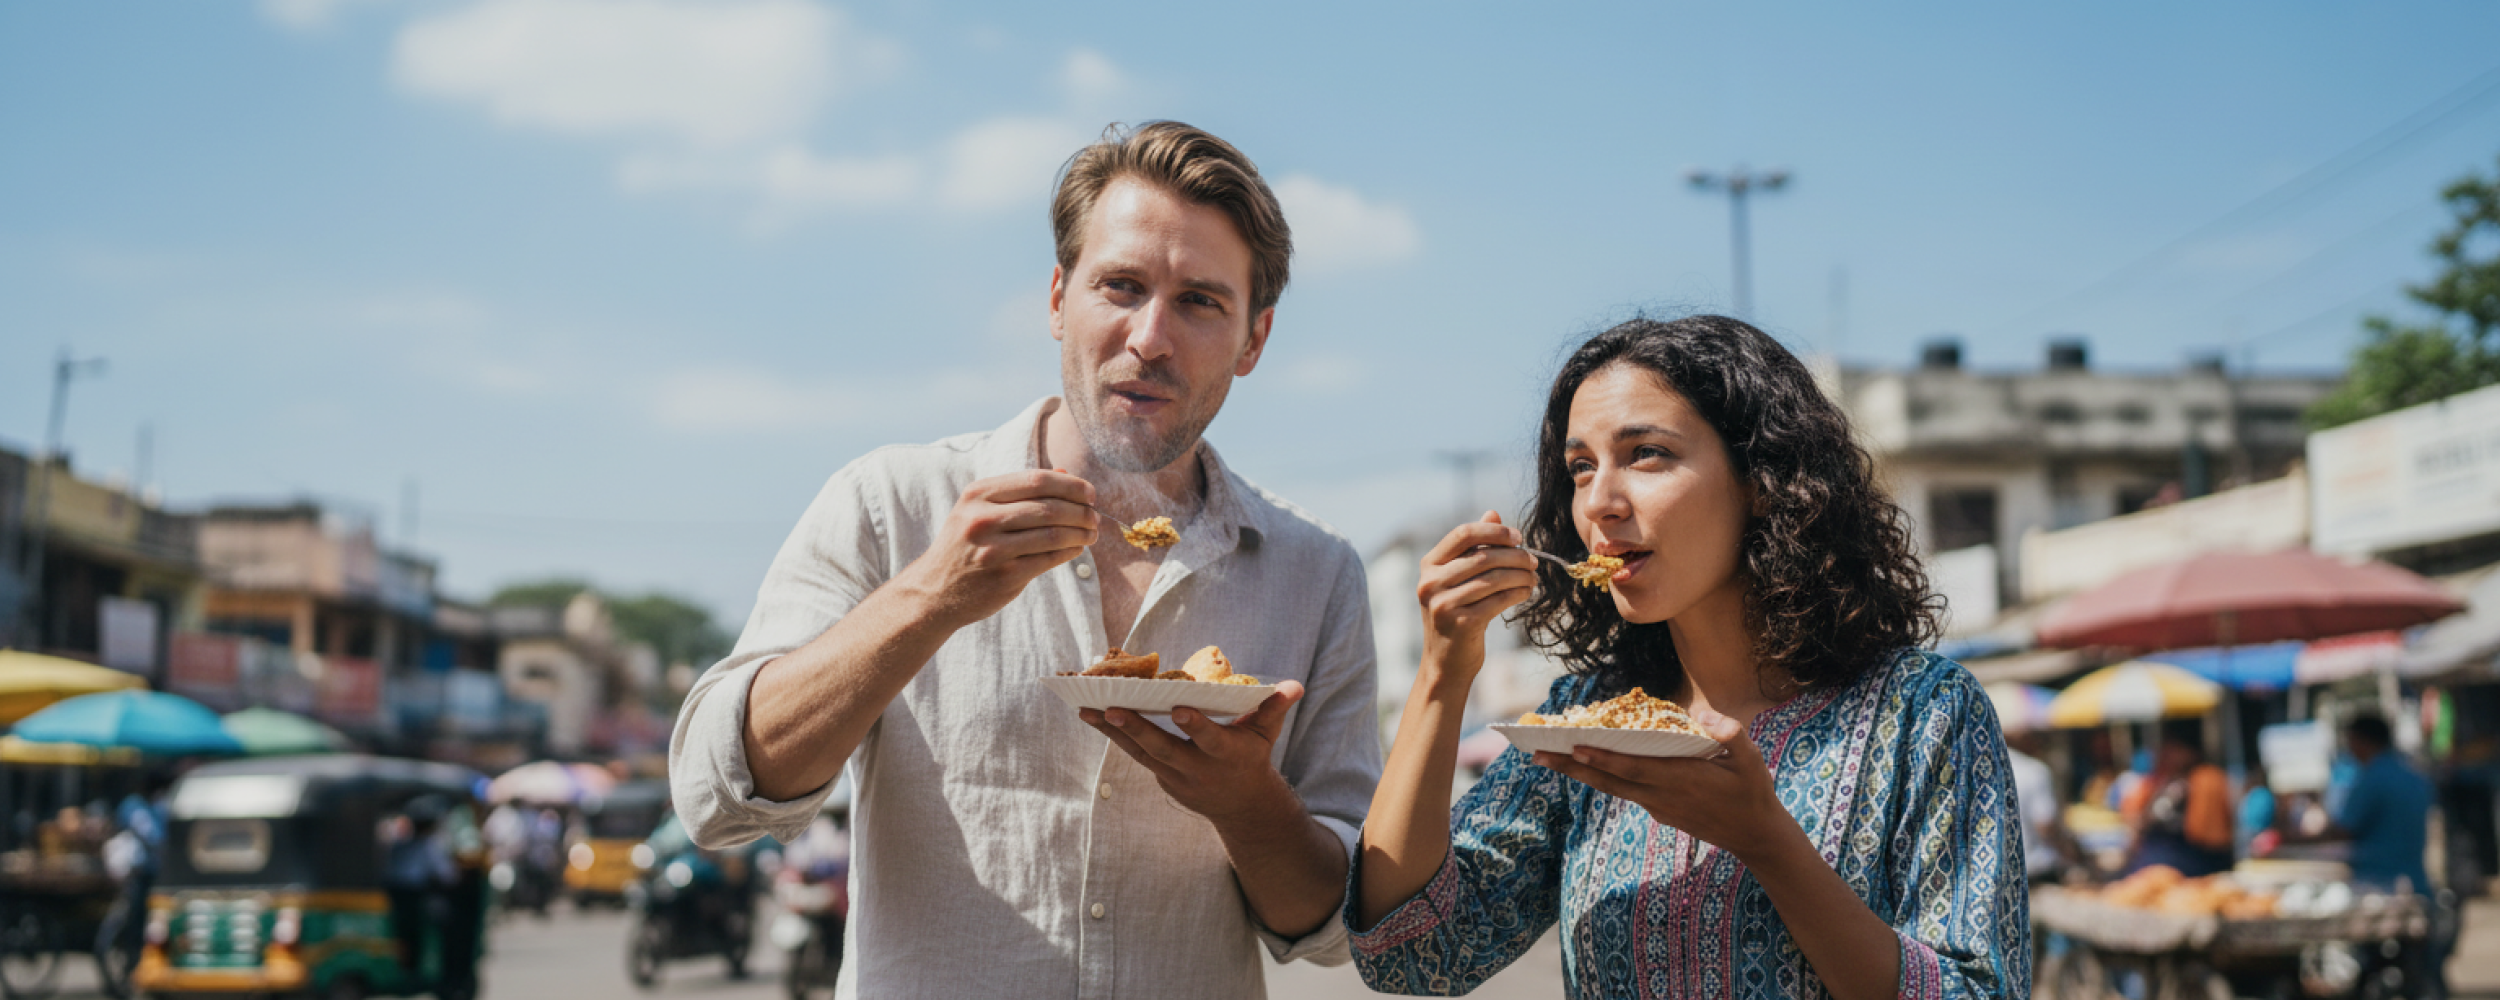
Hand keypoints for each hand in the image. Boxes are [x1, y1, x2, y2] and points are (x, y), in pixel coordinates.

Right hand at [905, 468, 1097, 626]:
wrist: (934, 590)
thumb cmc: (965, 545)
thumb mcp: (980, 510)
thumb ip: (1021, 491)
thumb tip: (1066, 474)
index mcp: (978, 494)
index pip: (1037, 480)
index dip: (1071, 485)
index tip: (1090, 493)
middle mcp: (982, 519)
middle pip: (1049, 507)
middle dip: (1081, 511)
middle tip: (1095, 516)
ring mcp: (993, 549)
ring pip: (1053, 534)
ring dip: (1081, 533)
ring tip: (1092, 533)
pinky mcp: (1004, 576)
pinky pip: (1049, 559)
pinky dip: (1070, 552)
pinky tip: (1077, 548)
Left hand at [1080, 682, 1306, 825]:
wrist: (1241, 807)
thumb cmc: (1252, 757)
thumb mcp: (1266, 735)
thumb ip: (1274, 708)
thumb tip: (1294, 685)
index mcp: (1226, 754)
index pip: (1210, 740)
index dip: (1196, 726)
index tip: (1180, 708)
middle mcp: (1198, 769)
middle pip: (1163, 749)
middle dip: (1137, 730)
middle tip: (1112, 709)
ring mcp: (1176, 777)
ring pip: (1140, 753)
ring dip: (1112, 732)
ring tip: (1085, 710)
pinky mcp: (1161, 778)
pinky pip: (1136, 755)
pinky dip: (1115, 736)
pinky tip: (1094, 716)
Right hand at [1416, 512, 1536, 671]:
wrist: (1446, 662)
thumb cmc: (1457, 615)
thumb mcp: (1459, 579)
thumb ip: (1473, 548)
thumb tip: (1493, 514)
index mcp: (1429, 565)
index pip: (1464, 533)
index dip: (1495, 531)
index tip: (1519, 537)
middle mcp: (1431, 582)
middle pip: (1483, 556)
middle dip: (1515, 556)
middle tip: (1533, 562)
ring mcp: (1443, 604)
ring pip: (1494, 578)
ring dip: (1521, 576)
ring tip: (1533, 578)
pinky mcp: (1461, 623)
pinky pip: (1498, 600)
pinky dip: (1518, 593)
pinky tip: (1526, 592)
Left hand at [1531, 708, 1794, 857]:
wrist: (1754, 835)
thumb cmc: (1752, 791)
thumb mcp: (1751, 760)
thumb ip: (1730, 734)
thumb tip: (1704, 715)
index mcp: (1680, 780)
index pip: (1633, 768)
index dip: (1604, 760)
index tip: (1576, 748)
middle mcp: (1661, 796)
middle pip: (1609, 781)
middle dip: (1572, 767)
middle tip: (1536, 754)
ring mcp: (1657, 806)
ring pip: (1612, 788)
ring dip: (1579, 774)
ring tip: (1548, 759)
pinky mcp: (1658, 811)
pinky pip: (1625, 791)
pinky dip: (1603, 778)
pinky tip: (1588, 766)